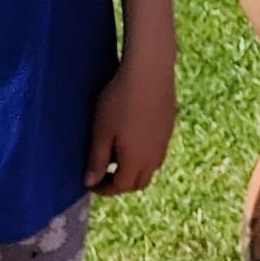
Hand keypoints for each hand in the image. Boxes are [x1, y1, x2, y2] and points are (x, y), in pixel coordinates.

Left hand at [85, 44, 178, 196]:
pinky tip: (134, 136)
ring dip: (134, 169)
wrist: (150, 72)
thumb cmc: (119, 101)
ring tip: (118, 156)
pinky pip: (158, 151)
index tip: (91, 182)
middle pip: (138, 183)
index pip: (120, 187)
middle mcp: (154, 157)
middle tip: (104, 173)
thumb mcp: (101, 132)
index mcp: (135, 162)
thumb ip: (96, 160)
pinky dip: (145, 154)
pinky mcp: (170, 126)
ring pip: (151, 168)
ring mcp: (165, 141)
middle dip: (120, 183)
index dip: (103, 188)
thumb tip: (90, 182)